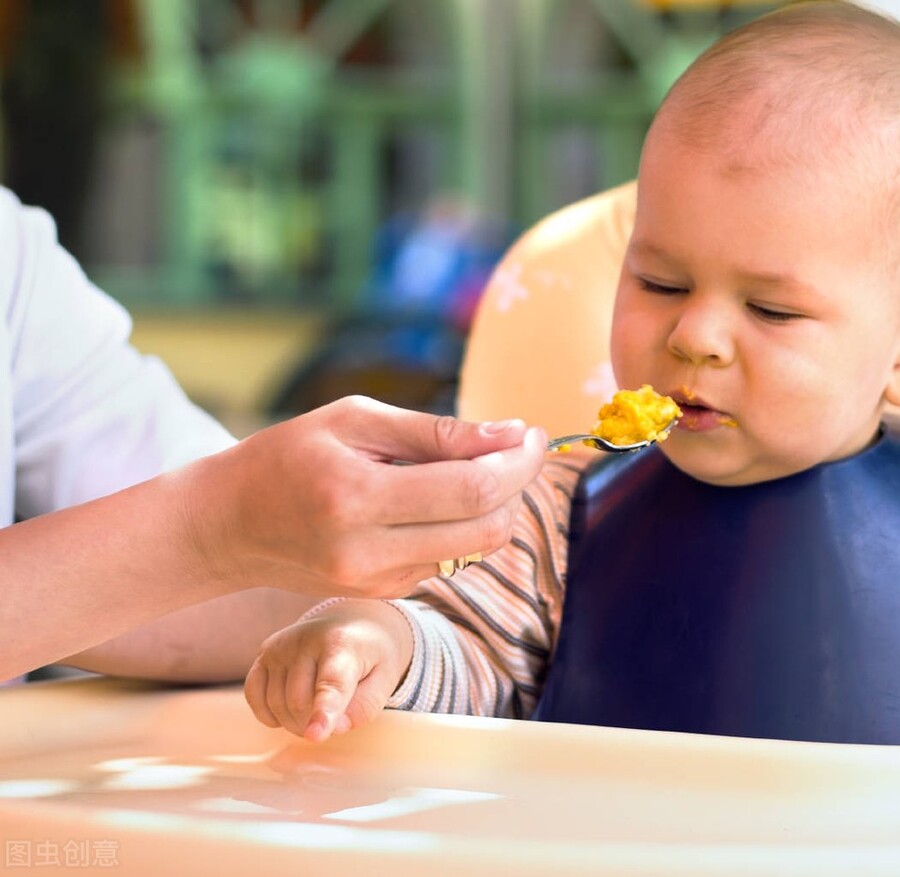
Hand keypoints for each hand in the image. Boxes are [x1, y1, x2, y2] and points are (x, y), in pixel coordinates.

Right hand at [181, 396, 544, 598]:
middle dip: (516, 486)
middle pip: (486, 528)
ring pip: (476, 548)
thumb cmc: (288, 457)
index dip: (518, 463)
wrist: (227, 526)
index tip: (533, 435)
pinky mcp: (384, 594)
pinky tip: (429, 500)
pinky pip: (448, 559)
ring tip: (467, 468)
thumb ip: (436, 432)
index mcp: (358, 498)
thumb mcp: (354, 421)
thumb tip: (510, 435)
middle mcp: (369, 552)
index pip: (471, 490)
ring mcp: (378, 582)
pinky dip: (458, 526)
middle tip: (512, 449)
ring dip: (492, 507)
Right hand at [244, 599, 412, 741]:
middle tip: (333, 721)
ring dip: (294, 722)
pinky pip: (254, 694)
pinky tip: (287, 713)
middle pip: (299, 703)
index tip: (315, 735)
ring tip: (316, 712)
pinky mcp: (265, 651)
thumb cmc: (370, 655)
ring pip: (276, 703)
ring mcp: (281, 645)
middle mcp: (306, 639)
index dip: (324, 712)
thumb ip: (365, 706)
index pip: (331, 684)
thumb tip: (335, 728)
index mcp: (343, 644)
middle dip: (313, 724)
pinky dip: (268, 713)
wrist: (353, 622)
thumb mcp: (385, 678)